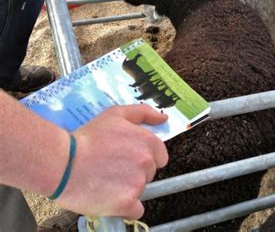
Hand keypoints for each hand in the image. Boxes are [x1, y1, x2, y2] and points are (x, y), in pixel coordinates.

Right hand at [55, 104, 168, 218]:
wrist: (62, 162)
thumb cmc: (86, 138)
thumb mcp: (115, 115)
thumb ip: (143, 113)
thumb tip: (163, 118)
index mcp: (148, 142)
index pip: (159, 156)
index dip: (143, 157)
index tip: (126, 158)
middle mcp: (146, 162)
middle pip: (150, 173)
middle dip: (134, 172)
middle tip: (111, 167)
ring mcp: (138, 183)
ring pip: (141, 190)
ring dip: (127, 188)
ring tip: (105, 180)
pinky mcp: (127, 203)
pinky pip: (136, 210)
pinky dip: (125, 207)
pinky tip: (110, 198)